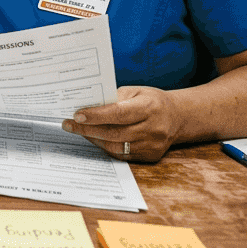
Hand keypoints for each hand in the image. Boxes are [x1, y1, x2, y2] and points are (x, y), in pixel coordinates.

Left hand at [62, 86, 180, 162]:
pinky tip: (94, 138)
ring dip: (94, 138)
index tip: (77, 114)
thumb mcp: (135, 91)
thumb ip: (114, 98)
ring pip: (116, 146)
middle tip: (68, 124)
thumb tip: (87, 105)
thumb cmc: (152, 101)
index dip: (96, 115)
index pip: (119, 113)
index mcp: (149, 107)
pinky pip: (122, 155)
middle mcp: (153, 128)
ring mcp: (152, 145)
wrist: (178, 117)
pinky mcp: (150, 156)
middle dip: (87, 129)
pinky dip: (105, 146)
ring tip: (79, 130)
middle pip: (114, 133)